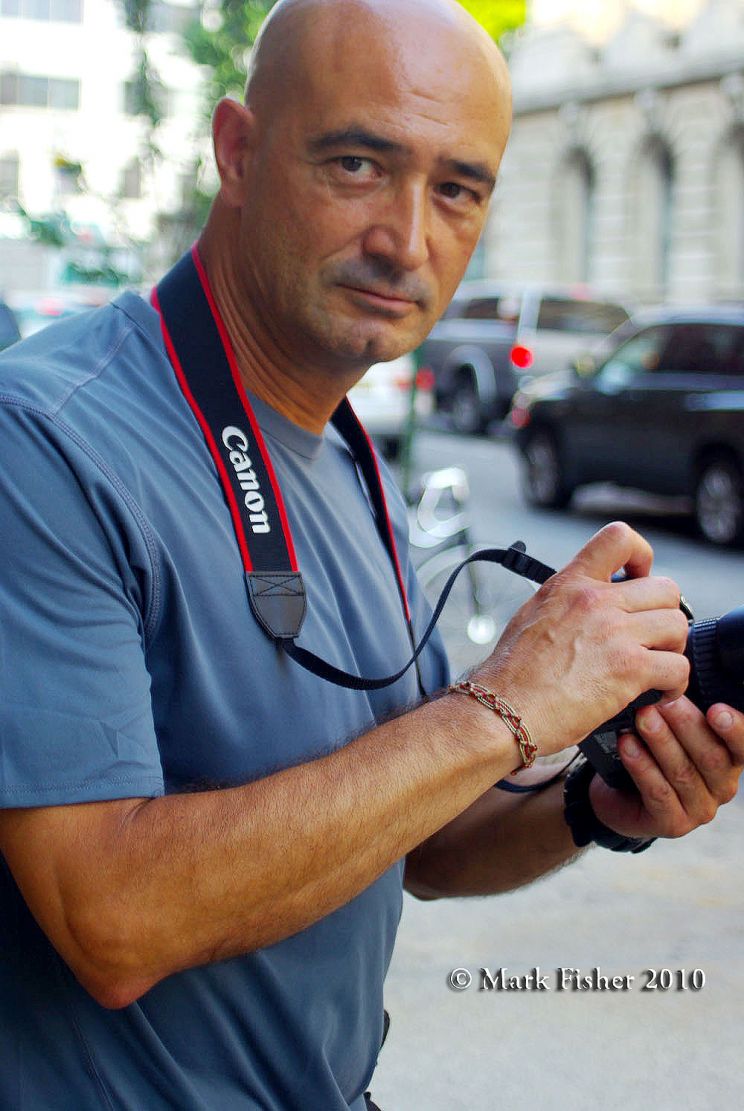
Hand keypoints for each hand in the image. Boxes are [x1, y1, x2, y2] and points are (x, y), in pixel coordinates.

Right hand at [475, 522, 689, 757]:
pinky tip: (660, 692)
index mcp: (570, 584)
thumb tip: (590, 606)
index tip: (640, 577)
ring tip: (657, 666)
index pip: (619, 538)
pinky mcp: (629, 669)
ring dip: (672, 649)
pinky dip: (675, 684)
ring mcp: (614, 633)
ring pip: (678, 626)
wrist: (502, 710)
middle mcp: (595, 601)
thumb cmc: (512, 675)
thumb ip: (569, 602)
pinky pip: (678, 668)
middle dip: (664, 615)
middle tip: (651, 637)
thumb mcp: (534, 615)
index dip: (642, 556)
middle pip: (665, 590)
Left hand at [589, 697, 743, 838]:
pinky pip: (658, 792)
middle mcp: (722, 785)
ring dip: (661, 742)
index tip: (716, 709)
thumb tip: (678, 668)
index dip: (735, 728)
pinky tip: (628, 746)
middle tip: (665, 701)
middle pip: (711, 756)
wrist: (618, 793)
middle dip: (687, 725)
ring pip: (683, 772)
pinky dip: (642, 766)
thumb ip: (684, 706)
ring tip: (642, 718)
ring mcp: (699, 808)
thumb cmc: (652, 749)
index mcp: (731, 758)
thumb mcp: (674, 726)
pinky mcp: (673, 823)